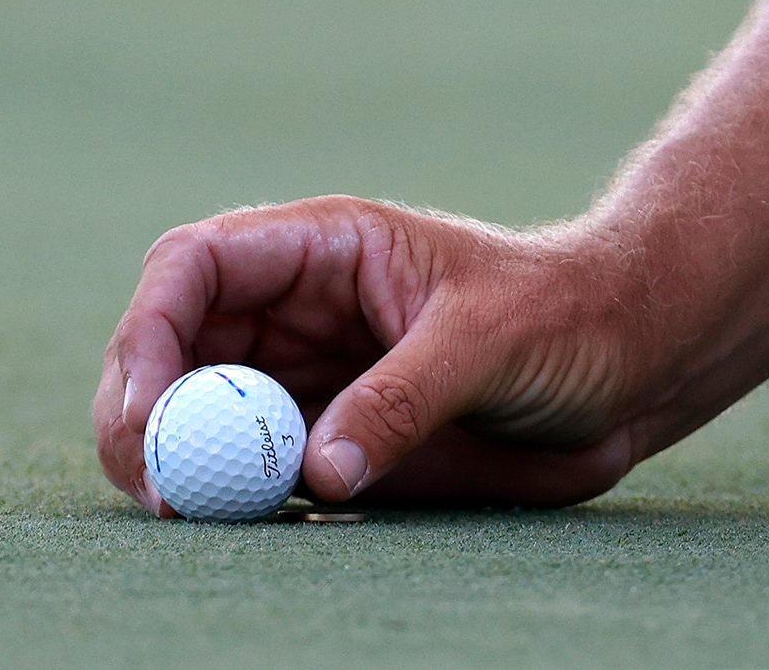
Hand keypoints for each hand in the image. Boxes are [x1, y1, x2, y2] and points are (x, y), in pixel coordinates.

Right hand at [93, 195, 674, 514]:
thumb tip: (317, 471)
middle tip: (156, 488)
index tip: (151, 408)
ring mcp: (306, 375)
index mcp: (326, 248)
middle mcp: (298, 310)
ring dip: (177, 460)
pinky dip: (232, 497)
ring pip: (200, 412)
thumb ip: (405, 398)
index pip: (197, 264)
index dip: (153, 329)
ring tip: (189, 509)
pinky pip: (255, 467)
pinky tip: (242, 520)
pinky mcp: (329, 437)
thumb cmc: (567, 316)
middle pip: (174, 346)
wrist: (625, 361)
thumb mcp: (491, 340)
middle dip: (143, 410)